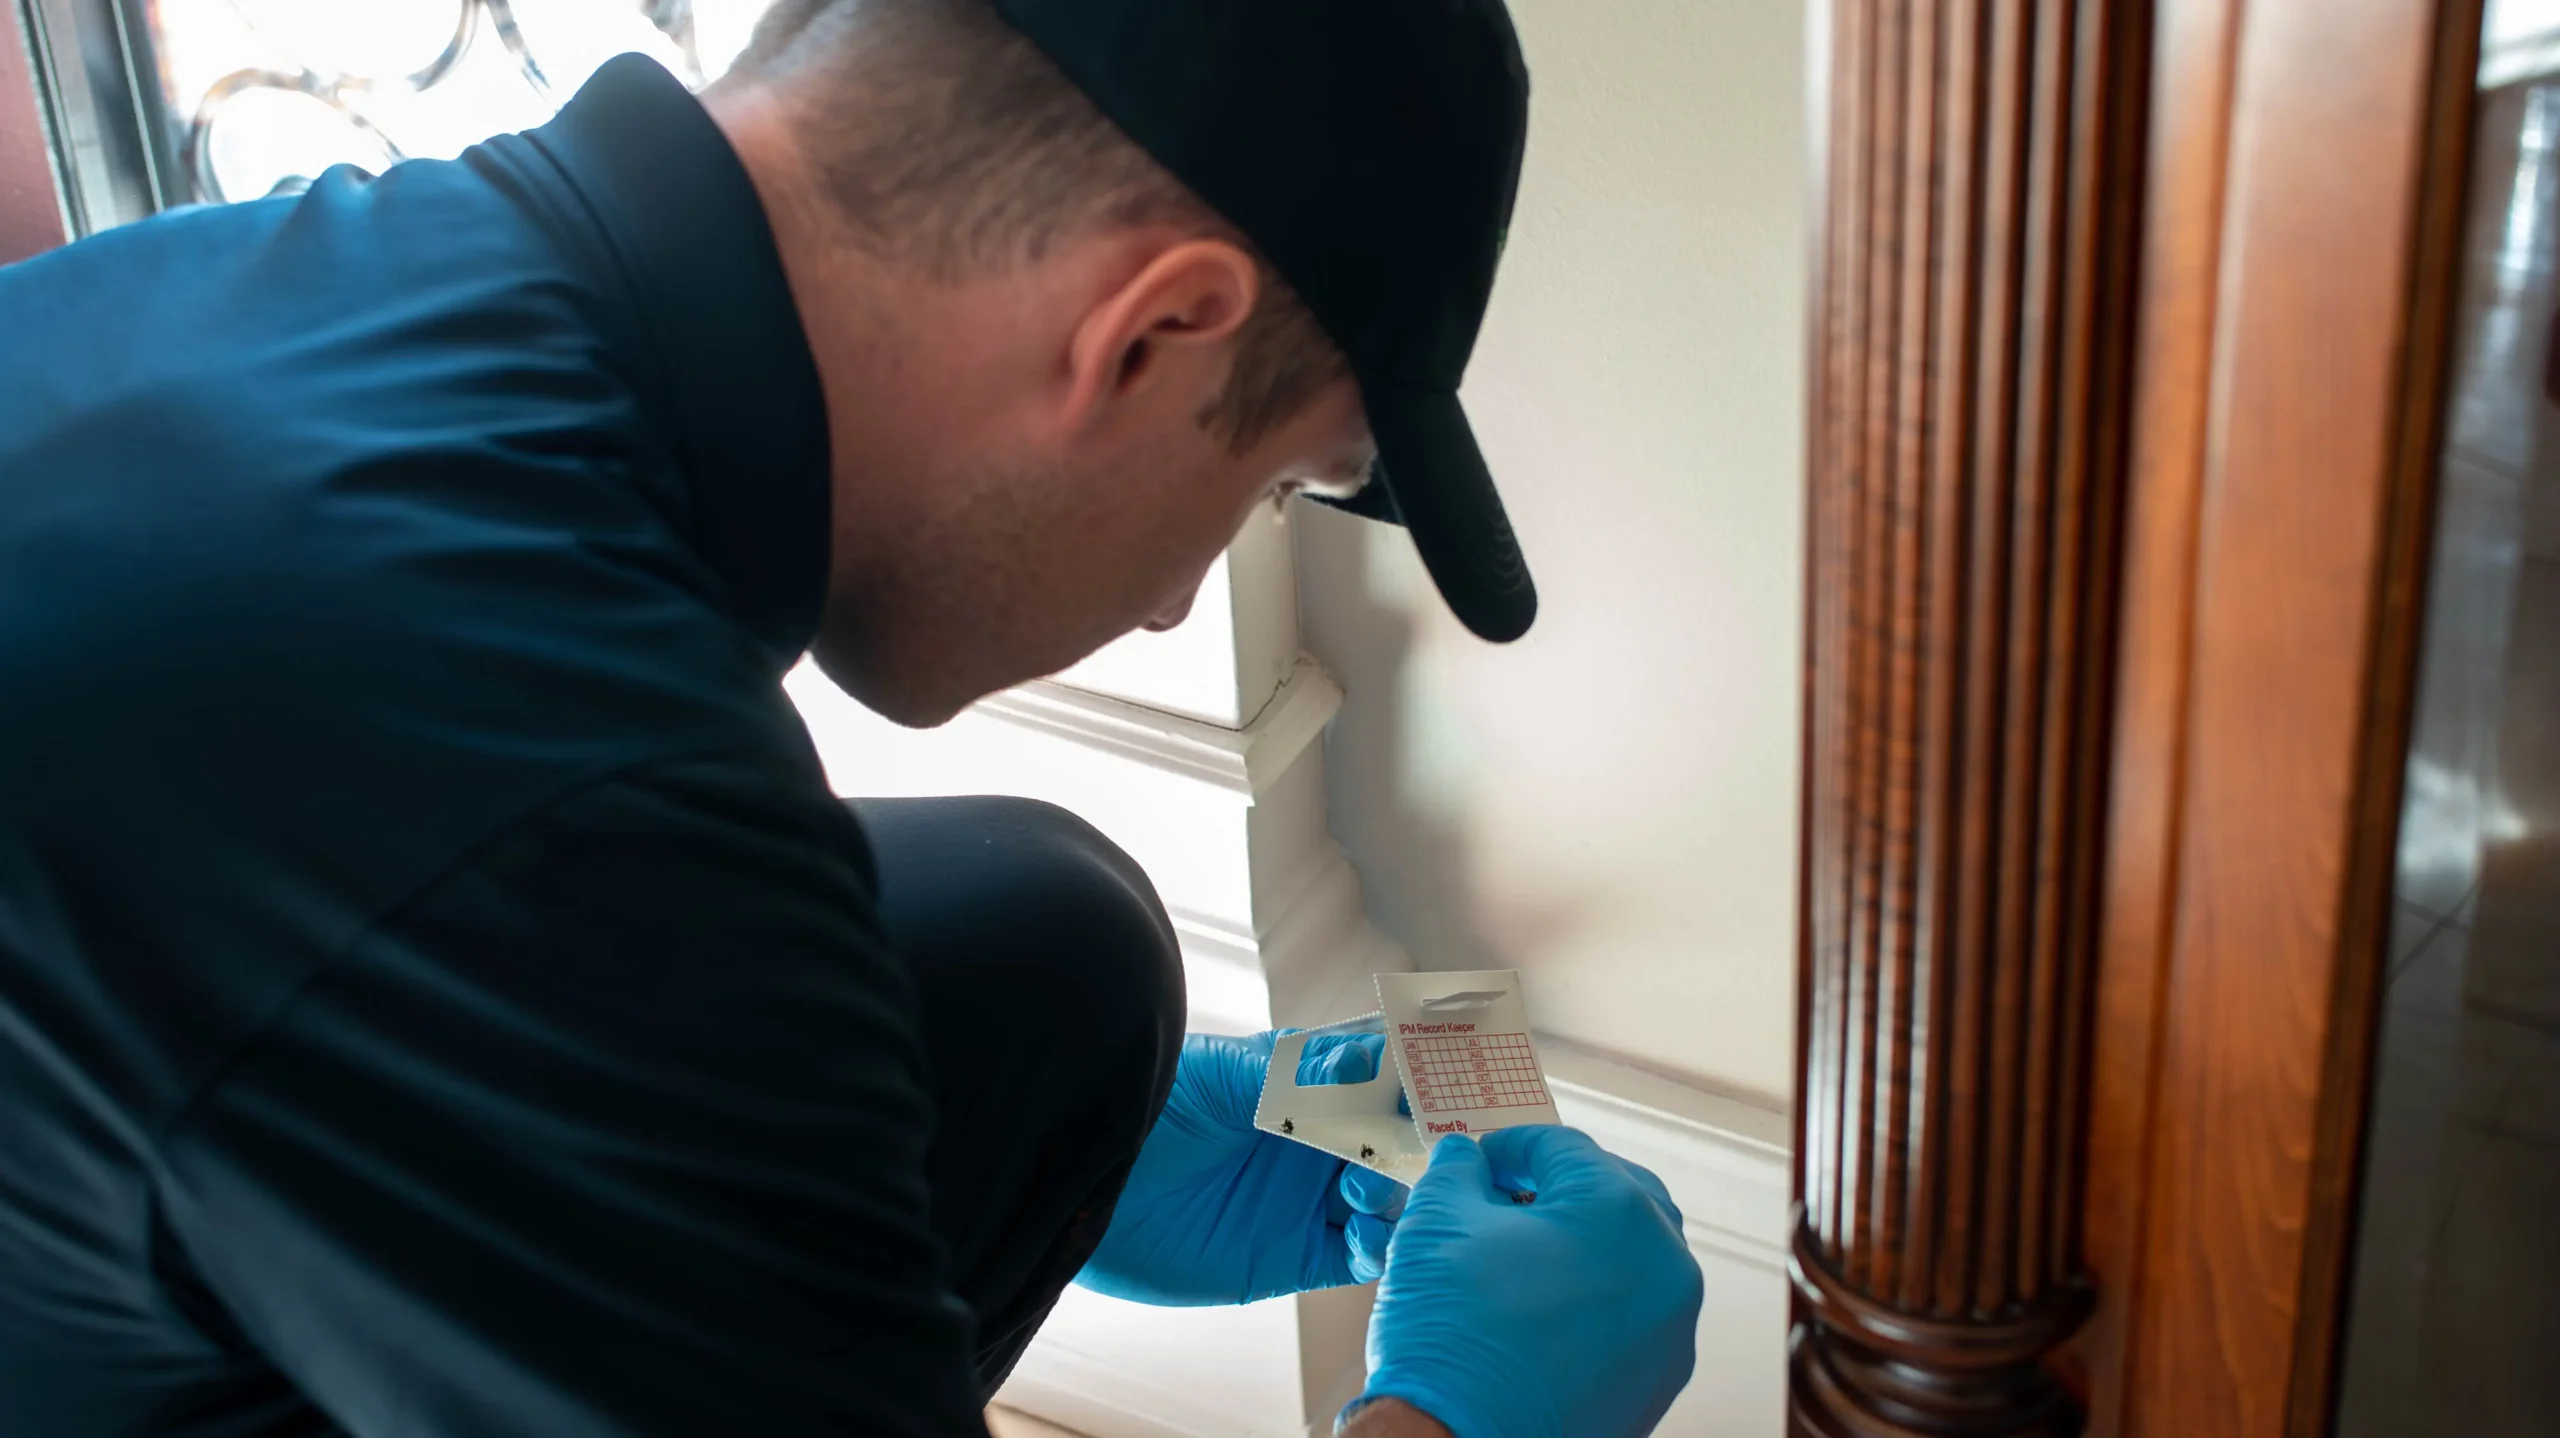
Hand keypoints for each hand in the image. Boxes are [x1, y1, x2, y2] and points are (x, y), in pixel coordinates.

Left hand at [1076, 1030, 1409, 1305]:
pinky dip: (1379, 1245)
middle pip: (1393, 1142)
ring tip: (1364, 1188)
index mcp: (1301, 1084)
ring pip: (1387, 1199)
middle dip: (1414, 1143)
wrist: (1082, 1180)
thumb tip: (1364, 1057)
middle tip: (1419, 1146)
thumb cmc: (1146, 1106)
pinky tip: (1366, 1232)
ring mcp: (1306, 1199)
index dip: (1412, 1080)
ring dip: (1396, 1193)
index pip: (1377, 1078)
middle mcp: (1314, 1141)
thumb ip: (1294, 1072)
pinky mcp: (1293, 1256)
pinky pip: (1359, 1254)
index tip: (1442, 1084)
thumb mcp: (1220, 1076)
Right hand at [1356, 1128, 1702, 1437]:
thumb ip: (1458, 1171)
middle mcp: (1666, 1269)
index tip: (1482, 1160)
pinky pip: (1634, 1317)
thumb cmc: (1453, 1335)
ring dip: (1583, 1244)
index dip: (1512, 1147)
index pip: (1565, 1149)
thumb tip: (1466, 1160)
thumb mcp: (1438, 1221)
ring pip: (1633, 1260)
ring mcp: (1670, 1332)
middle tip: (1509, 1197)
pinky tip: (1541, 1310)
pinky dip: (1595, 1300)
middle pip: (1618, 1196)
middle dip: (1561, 1188)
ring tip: (1521, 1256)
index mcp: (1621, 1213)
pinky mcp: (1658, 1382)